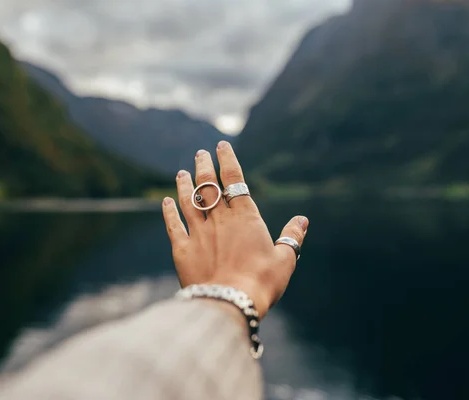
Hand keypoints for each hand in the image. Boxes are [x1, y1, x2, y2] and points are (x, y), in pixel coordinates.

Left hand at [161, 141, 308, 318]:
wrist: (229, 303)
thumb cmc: (262, 282)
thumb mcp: (285, 259)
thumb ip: (292, 237)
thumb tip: (302, 220)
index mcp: (245, 217)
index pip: (233, 179)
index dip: (227, 160)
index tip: (221, 145)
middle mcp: (219, 219)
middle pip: (208, 185)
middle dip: (204, 166)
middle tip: (200, 153)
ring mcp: (198, 233)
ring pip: (188, 200)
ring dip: (184, 184)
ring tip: (182, 173)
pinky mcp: (182, 249)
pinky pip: (173, 225)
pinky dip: (168, 211)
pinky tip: (166, 201)